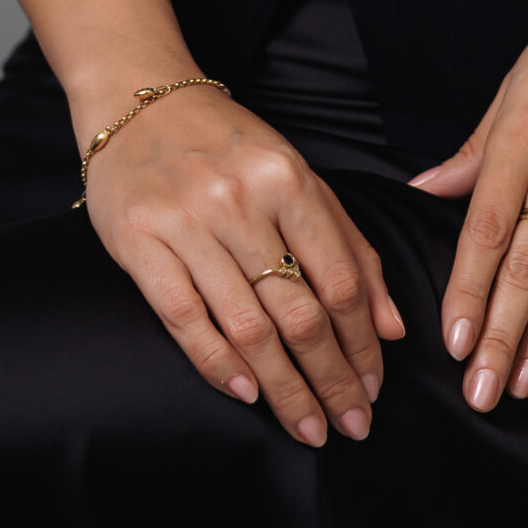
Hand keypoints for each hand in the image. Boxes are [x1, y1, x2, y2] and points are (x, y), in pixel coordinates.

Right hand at [79, 81, 406, 446]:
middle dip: (331, 379)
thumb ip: (348, 244)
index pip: (339, 279)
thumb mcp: (296, 176)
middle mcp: (241, 200)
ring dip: (284, 388)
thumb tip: (389, 326)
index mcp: (288, 178)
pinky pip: (186, 319)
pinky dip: (219, 364)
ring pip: (248, 326)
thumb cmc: (227, 145)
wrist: (138, 100)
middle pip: (299, 312)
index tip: (374, 388)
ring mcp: (187, 222)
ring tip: (307, 427)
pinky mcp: (140, 242)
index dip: (362, 343)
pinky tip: (247, 395)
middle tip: (351, 426)